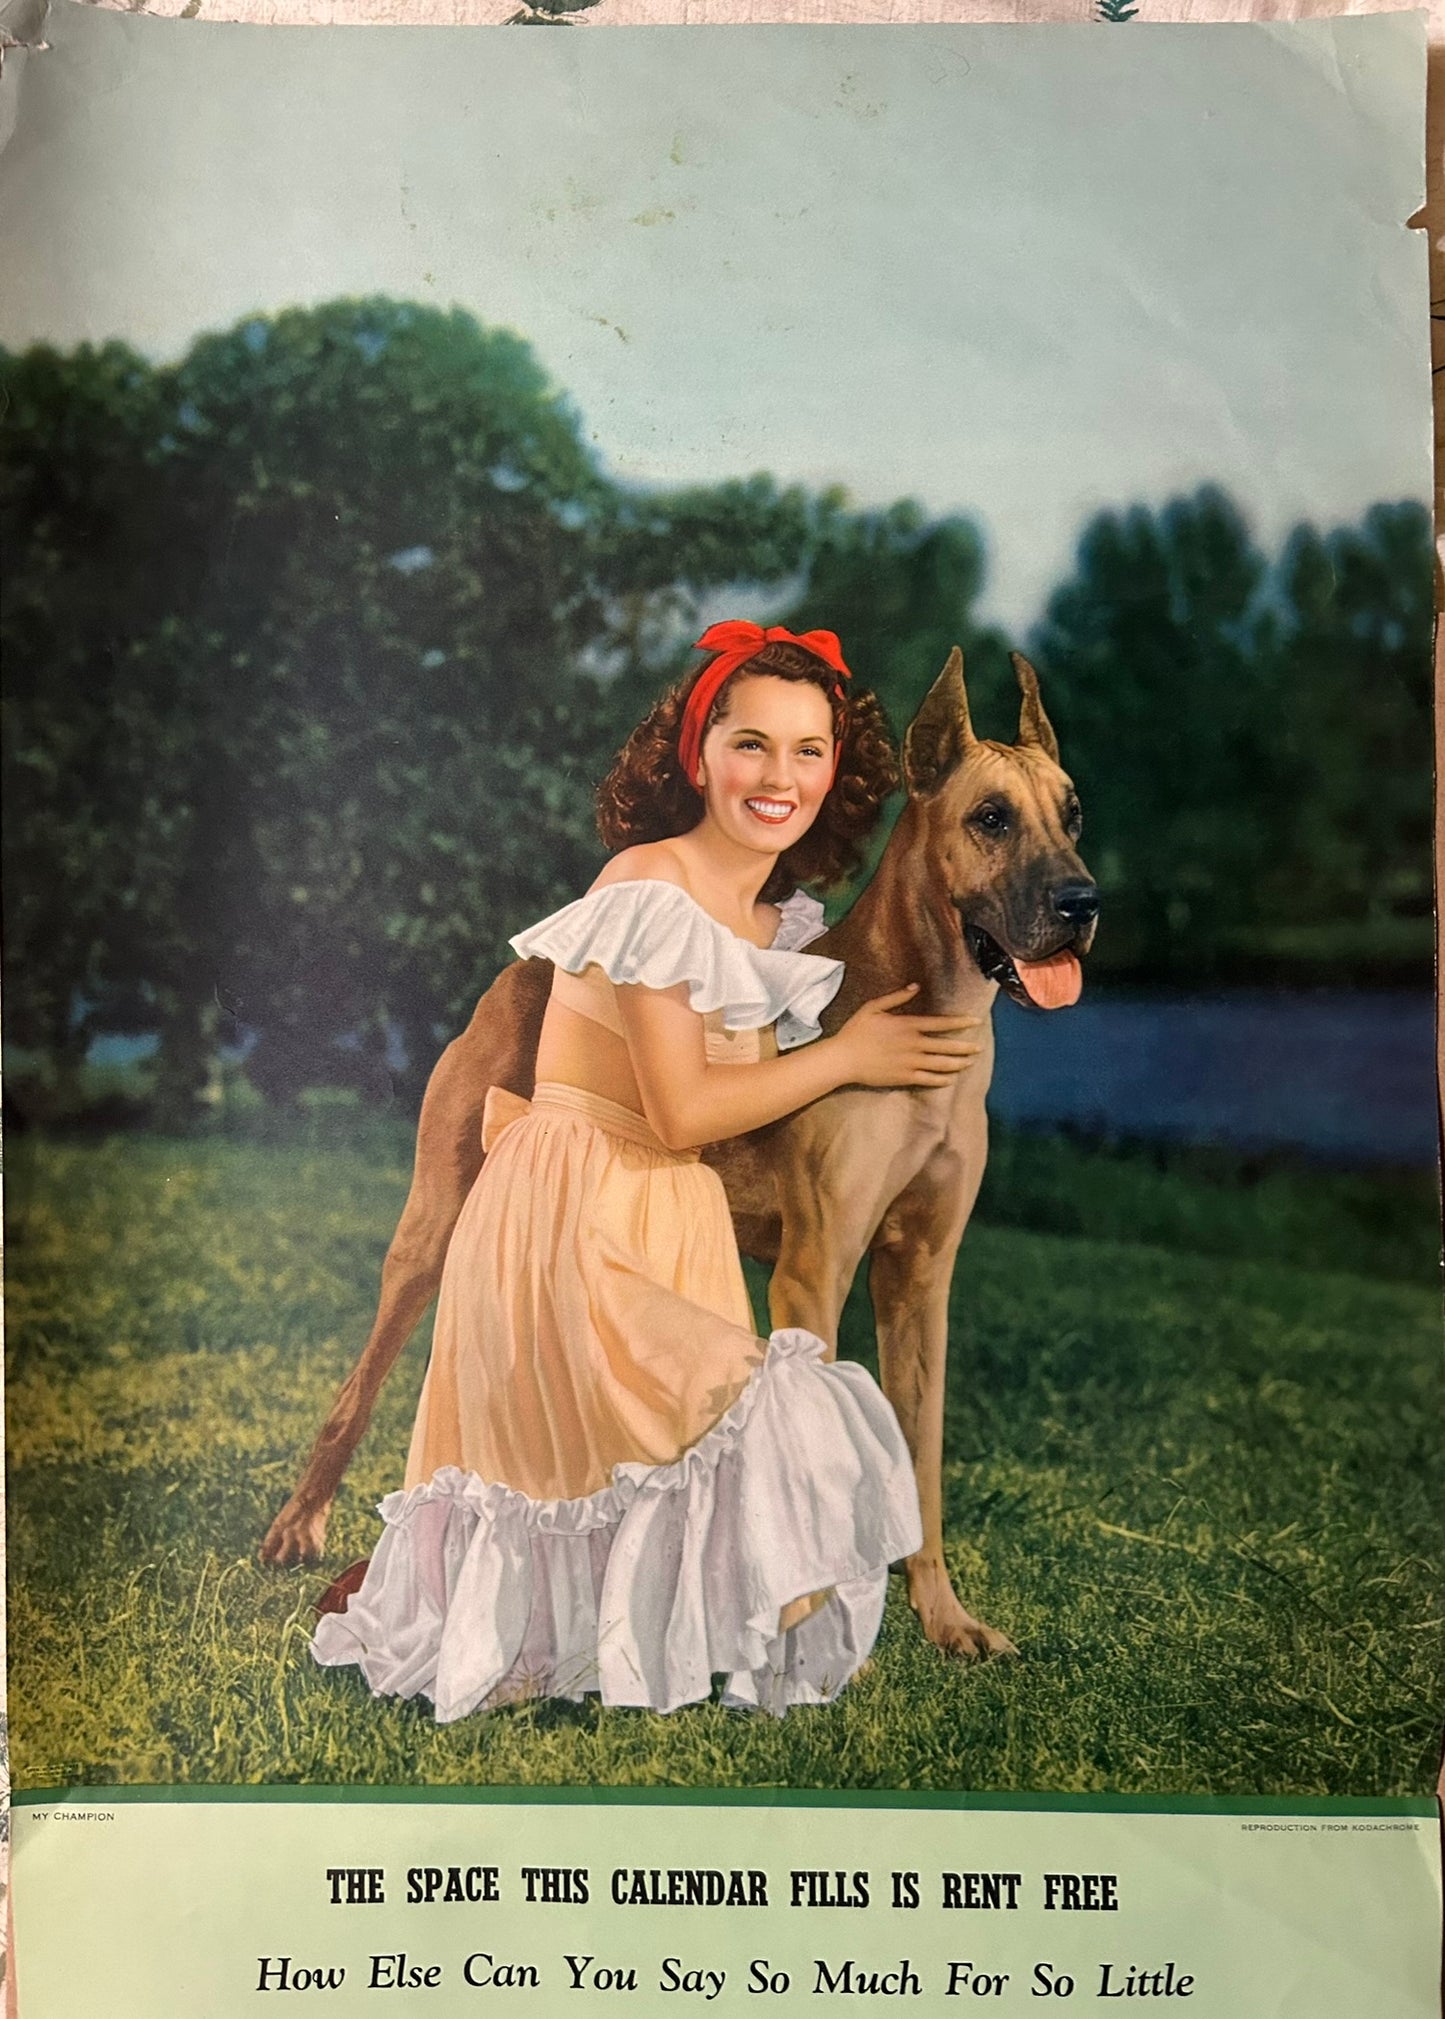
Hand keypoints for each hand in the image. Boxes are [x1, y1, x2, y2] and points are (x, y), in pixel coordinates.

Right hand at [832, 985, 982, 1089]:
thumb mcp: (873, 1007)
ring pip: (942, 1064)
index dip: (961, 1022)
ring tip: (970, 1063)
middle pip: (947, 1046)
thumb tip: (915, 987)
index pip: (941, 1023)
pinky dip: (942, 1080)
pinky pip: (929, 1080)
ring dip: (959, 1063)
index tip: (976, 1021)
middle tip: (979, 1047)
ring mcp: (910, 1063)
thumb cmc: (856, 1031)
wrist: (844, 1058)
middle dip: (966, 1047)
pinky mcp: (904, 1077)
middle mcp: (913, 1044)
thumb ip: (896, 997)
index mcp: (907, 1025)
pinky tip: (951, 1079)